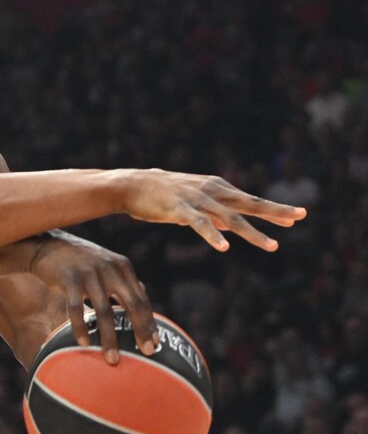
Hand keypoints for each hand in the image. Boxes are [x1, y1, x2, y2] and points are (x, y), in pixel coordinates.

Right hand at [28, 232, 155, 363]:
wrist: (45, 245)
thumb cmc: (78, 260)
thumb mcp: (104, 264)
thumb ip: (122, 279)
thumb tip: (144, 295)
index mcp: (122, 267)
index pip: (141, 299)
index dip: (149, 323)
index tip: (155, 344)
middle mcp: (110, 268)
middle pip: (131, 304)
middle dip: (140, 331)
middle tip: (147, 353)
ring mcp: (89, 273)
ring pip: (104, 311)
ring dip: (109, 338)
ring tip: (112, 359)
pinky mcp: (69, 278)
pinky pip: (76, 308)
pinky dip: (80, 327)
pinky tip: (82, 343)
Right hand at [118, 169, 305, 250]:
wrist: (131, 185)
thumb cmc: (162, 196)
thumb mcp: (194, 204)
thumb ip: (214, 215)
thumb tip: (231, 228)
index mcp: (217, 188)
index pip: (250, 201)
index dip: (273, 209)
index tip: (297, 216)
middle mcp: (212, 191)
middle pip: (249, 203)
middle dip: (276, 211)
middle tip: (301, 216)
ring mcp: (197, 199)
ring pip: (230, 218)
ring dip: (252, 233)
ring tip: (272, 246)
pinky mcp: (179, 208)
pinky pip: (200, 223)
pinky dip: (213, 235)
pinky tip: (224, 248)